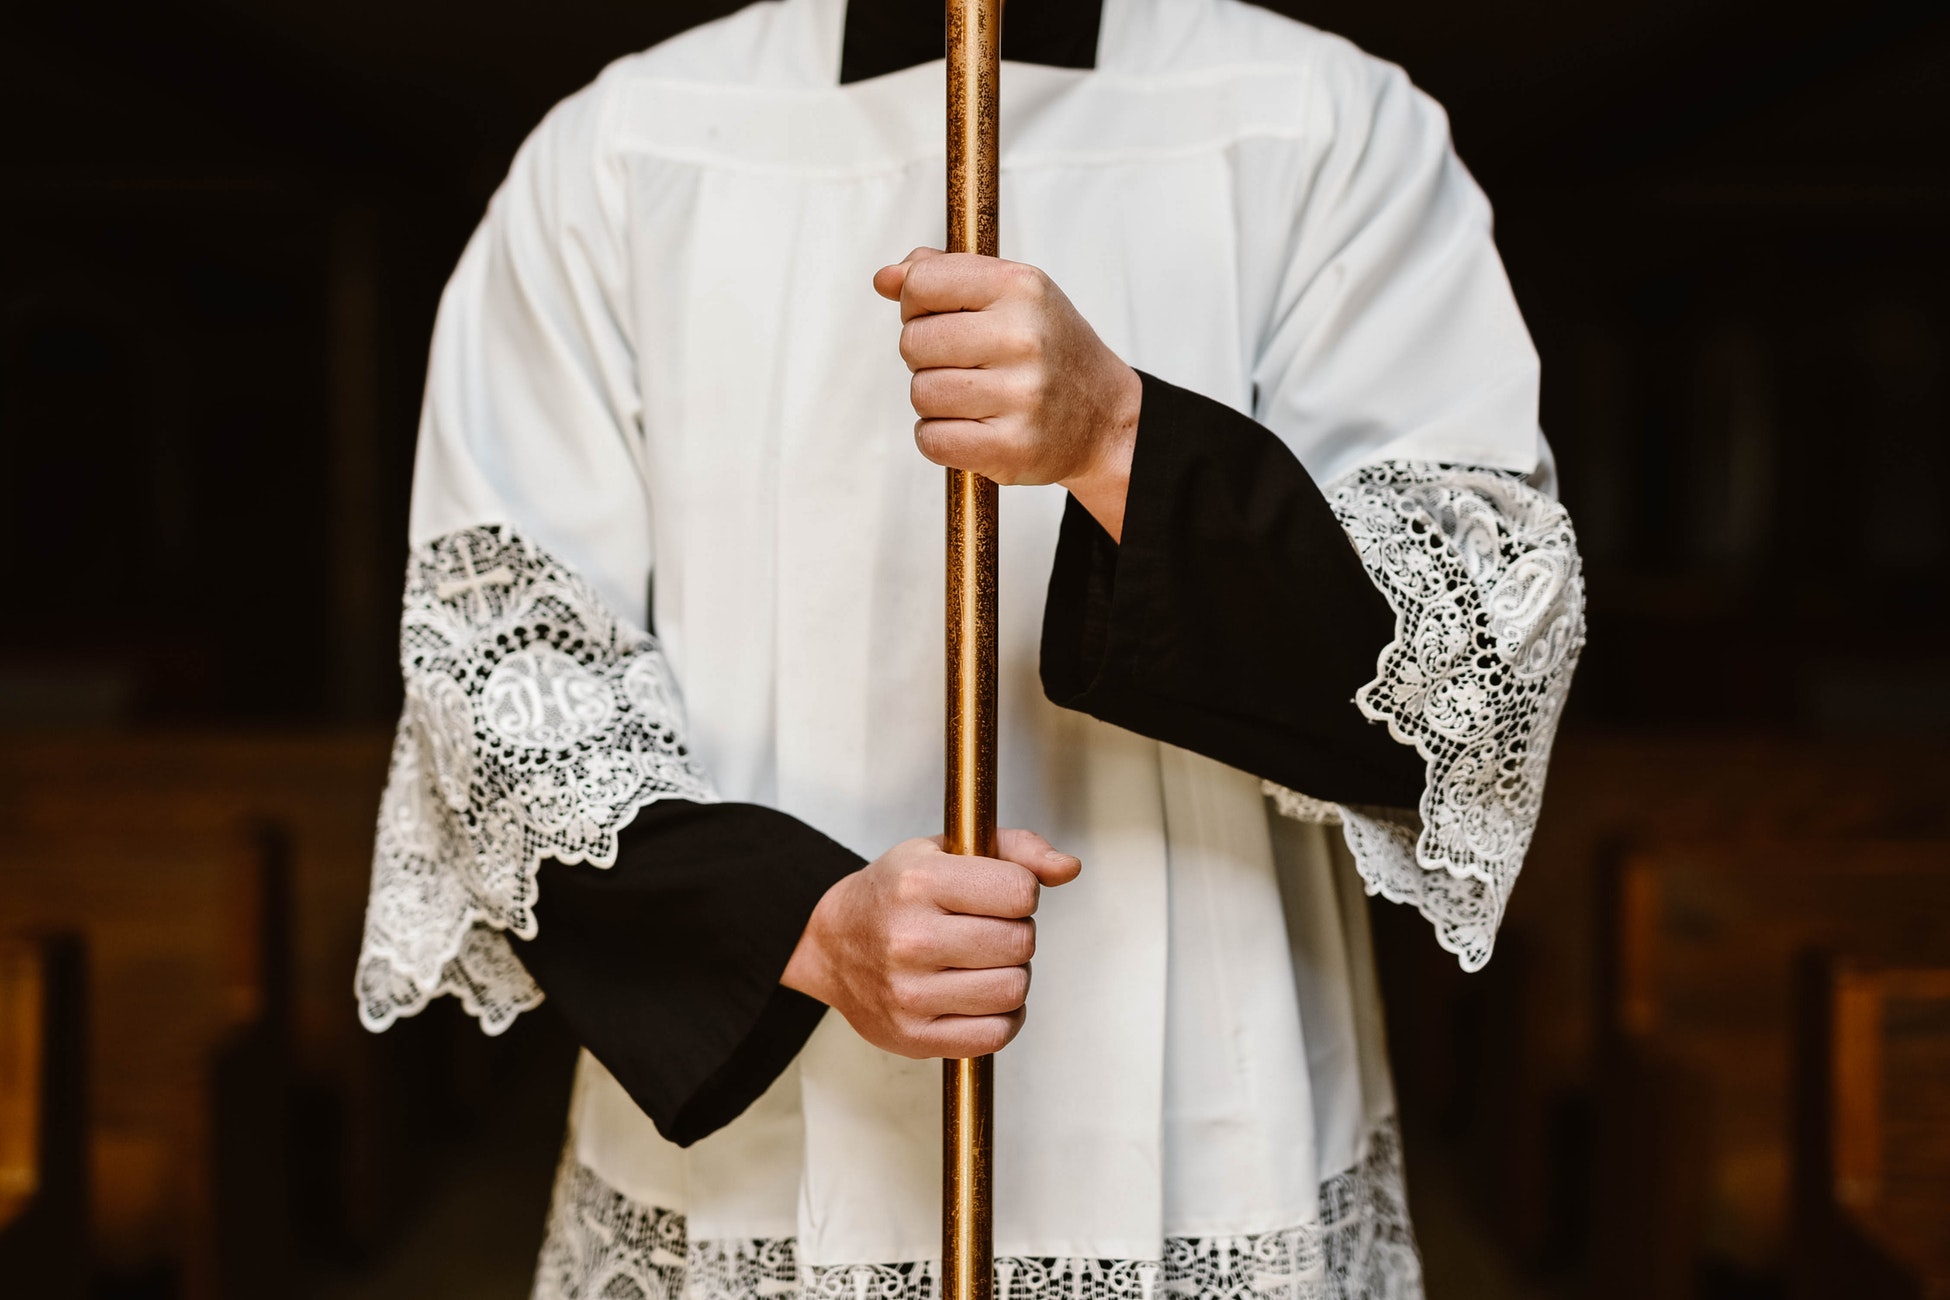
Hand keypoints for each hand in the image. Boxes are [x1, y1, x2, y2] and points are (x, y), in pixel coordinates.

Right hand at [780, 828, 1082, 1058]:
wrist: (832, 944)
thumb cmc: (894, 895)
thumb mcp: (945, 850)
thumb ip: (1015, 849)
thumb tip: (1067, 868)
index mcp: (919, 882)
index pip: (1020, 891)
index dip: (1021, 892)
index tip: (998, 894)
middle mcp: (911, 939)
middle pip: (1020, 942)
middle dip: (1016, 934)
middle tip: (987, 929)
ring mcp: (910, 993)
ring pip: (1013, 989)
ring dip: (1010, 976)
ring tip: (981, 963)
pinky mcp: (914, 1037)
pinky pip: (996, 1034)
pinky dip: (1001, 1017)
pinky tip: (978, 997)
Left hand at [874, 248, 1140, 540]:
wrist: (1105, 417)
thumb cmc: (1049, 350)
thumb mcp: (1012, 294)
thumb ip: (946, 275)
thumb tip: (885, 278)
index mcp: (1021, 287)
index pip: (921, 283)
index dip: (917, 304)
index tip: (942, 318)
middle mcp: (1024, 337)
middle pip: (913, 342)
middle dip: (925, 357)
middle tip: (964, 365)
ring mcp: (1021, 396)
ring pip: (920, 393)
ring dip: (935, 400)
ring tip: (973, 398)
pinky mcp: (1012, 448)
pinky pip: (932, 439)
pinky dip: (939, 437)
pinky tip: (970, 428)